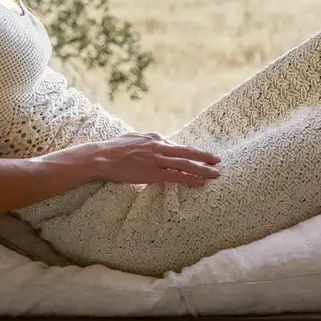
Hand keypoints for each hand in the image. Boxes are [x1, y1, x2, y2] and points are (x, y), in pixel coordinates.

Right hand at [78, 134, 220, 189]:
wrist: (101, 157)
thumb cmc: (113, 149)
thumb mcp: (134, 138)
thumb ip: (148, 141)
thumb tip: (158, 142)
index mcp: (155, 138)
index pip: (177, 146)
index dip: (191, 153)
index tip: (201, 156)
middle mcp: (159, 146)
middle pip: (187, 152)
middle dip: (204, 156)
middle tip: (218, 160)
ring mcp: (157, 159)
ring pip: (186, 164)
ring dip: (202, 169)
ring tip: (215, 174)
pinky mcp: (153, 172)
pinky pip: (176, 176)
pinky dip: (190, 179)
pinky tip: (200, 183)